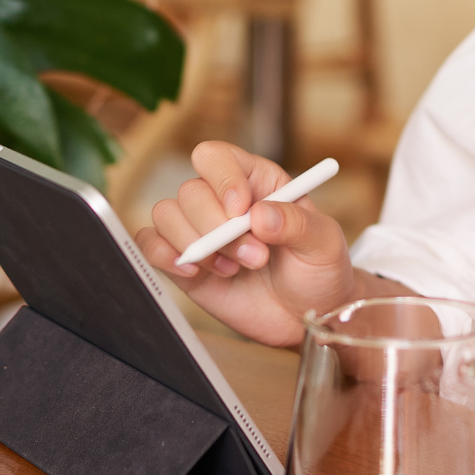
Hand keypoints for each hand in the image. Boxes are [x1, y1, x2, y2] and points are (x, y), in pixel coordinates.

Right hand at [134, 141, 359, 348]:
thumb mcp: (323, 243)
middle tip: (257, 257)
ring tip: (234, 269)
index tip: (240, 210)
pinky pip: (151, 245)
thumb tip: (260, 215)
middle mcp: (221, 200)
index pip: (217, 158)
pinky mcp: (185, 262)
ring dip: (198, 245)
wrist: (307, 316)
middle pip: (191, 192)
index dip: (222, 179)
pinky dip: (165, 257)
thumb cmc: (319, 271)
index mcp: (256, 180)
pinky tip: (197, 273)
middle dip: (219, 229)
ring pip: (167, 215)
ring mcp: (200, 231)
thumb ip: (296, 224)